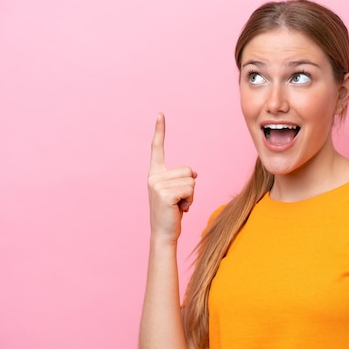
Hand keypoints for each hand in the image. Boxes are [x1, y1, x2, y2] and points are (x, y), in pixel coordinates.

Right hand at [147, 113, 196, 243]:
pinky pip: (191, 190)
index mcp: (155, 174)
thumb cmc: (172, 213)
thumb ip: (183, 179)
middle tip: (178, 201)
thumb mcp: (178, 192)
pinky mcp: (165, 194)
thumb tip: (195, 173)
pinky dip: (190, 201)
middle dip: (190, 187)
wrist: (164, 233)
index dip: (160, 131)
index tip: (160, 114)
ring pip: (192, 181)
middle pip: (188, 170)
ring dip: (191, 196)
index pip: (157, 149)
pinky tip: (179, 209)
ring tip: (178, 206)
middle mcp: (154, 177)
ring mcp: (158, 185)